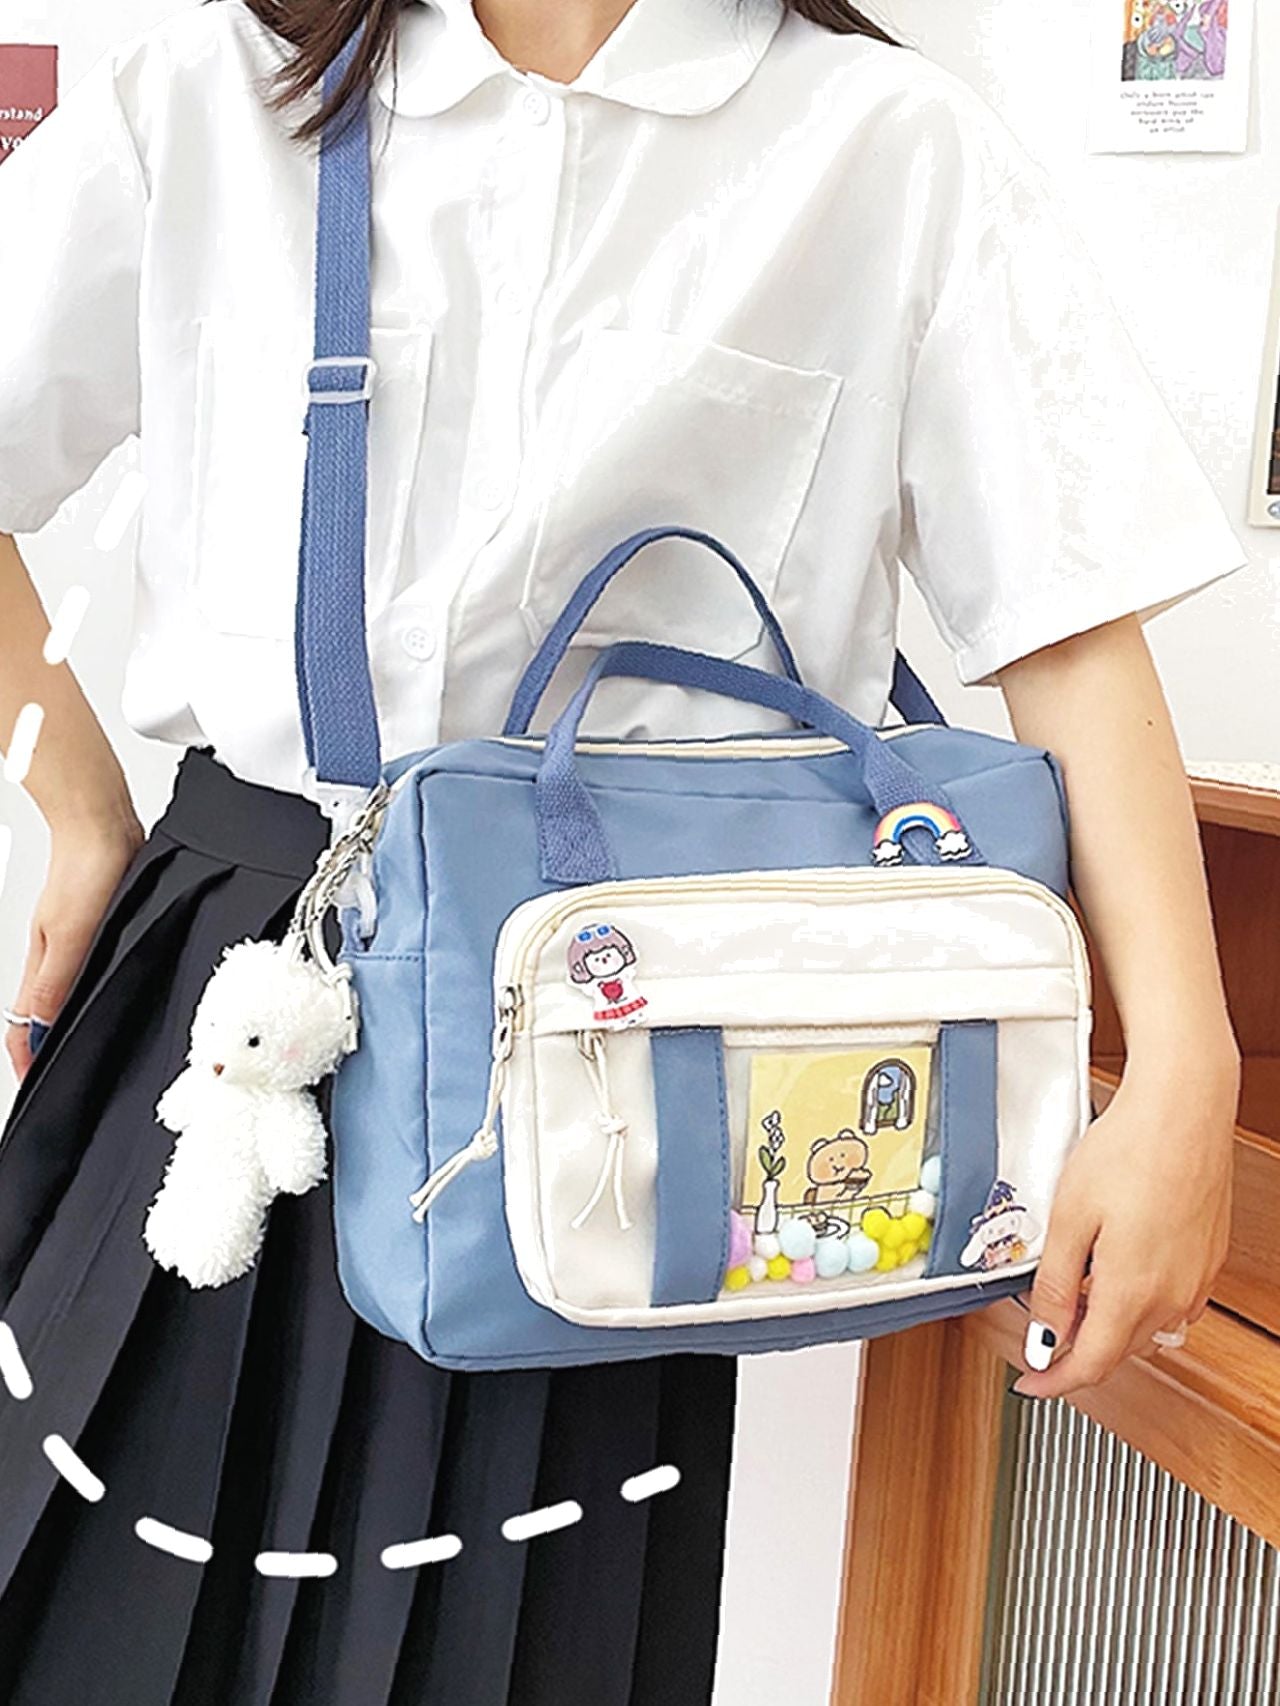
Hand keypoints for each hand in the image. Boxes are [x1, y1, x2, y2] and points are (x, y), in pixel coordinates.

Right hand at [4, 815, 144, 1082]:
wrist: (103, 828)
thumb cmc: (87, 870)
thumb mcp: (71, 934)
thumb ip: (55, 981)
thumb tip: (41, 1025)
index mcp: (41, 965)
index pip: (24, 1024)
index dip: (26, 1059)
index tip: (33, 1085)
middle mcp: (52, 958)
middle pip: (36, 1014)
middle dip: (38, 1049)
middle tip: (51, 1077)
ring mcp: (70, 943)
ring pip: (58, 994)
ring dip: (59, 1023)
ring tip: (69, 1050)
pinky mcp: (91, 929)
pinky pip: (79, 972)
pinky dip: (80, 993)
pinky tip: (96, 996)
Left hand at [1012, 1045, 1238, 1399]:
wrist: (1184, 1109)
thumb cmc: (1130, 1149)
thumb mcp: (1068, 1217)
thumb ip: (1053, 1285)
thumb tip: (1043, 1334)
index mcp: (1132, 1291)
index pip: (1089, 1365)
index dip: (1054, 1382)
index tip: (1031, 1382)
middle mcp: (1172, 1295)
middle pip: (1116, 1350)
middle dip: (1075, 1351)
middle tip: (1041, 1334)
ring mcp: (1195, 1279)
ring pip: (1144, 1328)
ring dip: (1106, 1325)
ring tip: (1073, 1292)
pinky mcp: (1206, 1259)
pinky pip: (1169, 1302)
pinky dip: (1136, 1302)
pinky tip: (1115, 1271)